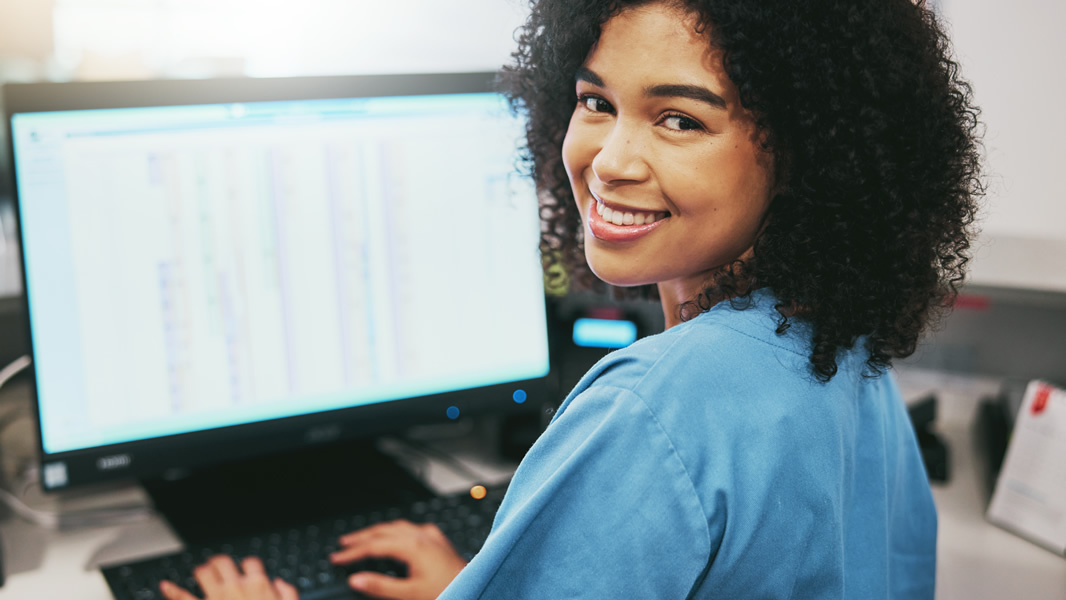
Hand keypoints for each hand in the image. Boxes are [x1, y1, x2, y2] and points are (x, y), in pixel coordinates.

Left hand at [159, 555, 297, 599]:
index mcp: (258, 585)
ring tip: (201, 574)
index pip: (251, 562)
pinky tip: (165, 585)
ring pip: (203, 572)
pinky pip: (184, 598)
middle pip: (223, 562)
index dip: (249, 566)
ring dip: (202, 571)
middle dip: (220, 564)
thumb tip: (278, 582)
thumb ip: (288, 593)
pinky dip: (173, 591)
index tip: (247, 572)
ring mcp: (216, 598)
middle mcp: (236, 587)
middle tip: (218, 568)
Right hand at [330, 520, 466, 599]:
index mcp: (412, 546)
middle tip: (343, 544)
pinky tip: (397, 536)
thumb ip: (380, 586)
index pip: (373, 546)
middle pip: (383, 531)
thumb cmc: (447, 590)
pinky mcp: (439, 541)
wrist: (476, 587)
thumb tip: (356, 579)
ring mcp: (431, 536)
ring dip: (378, 531)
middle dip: (361, 536)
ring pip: (397, 527)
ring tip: (363, 537)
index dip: (352, 552)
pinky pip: (412, 529)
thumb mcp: (409, 594)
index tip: (336, 558)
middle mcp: (422, 536)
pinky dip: (397, 531)